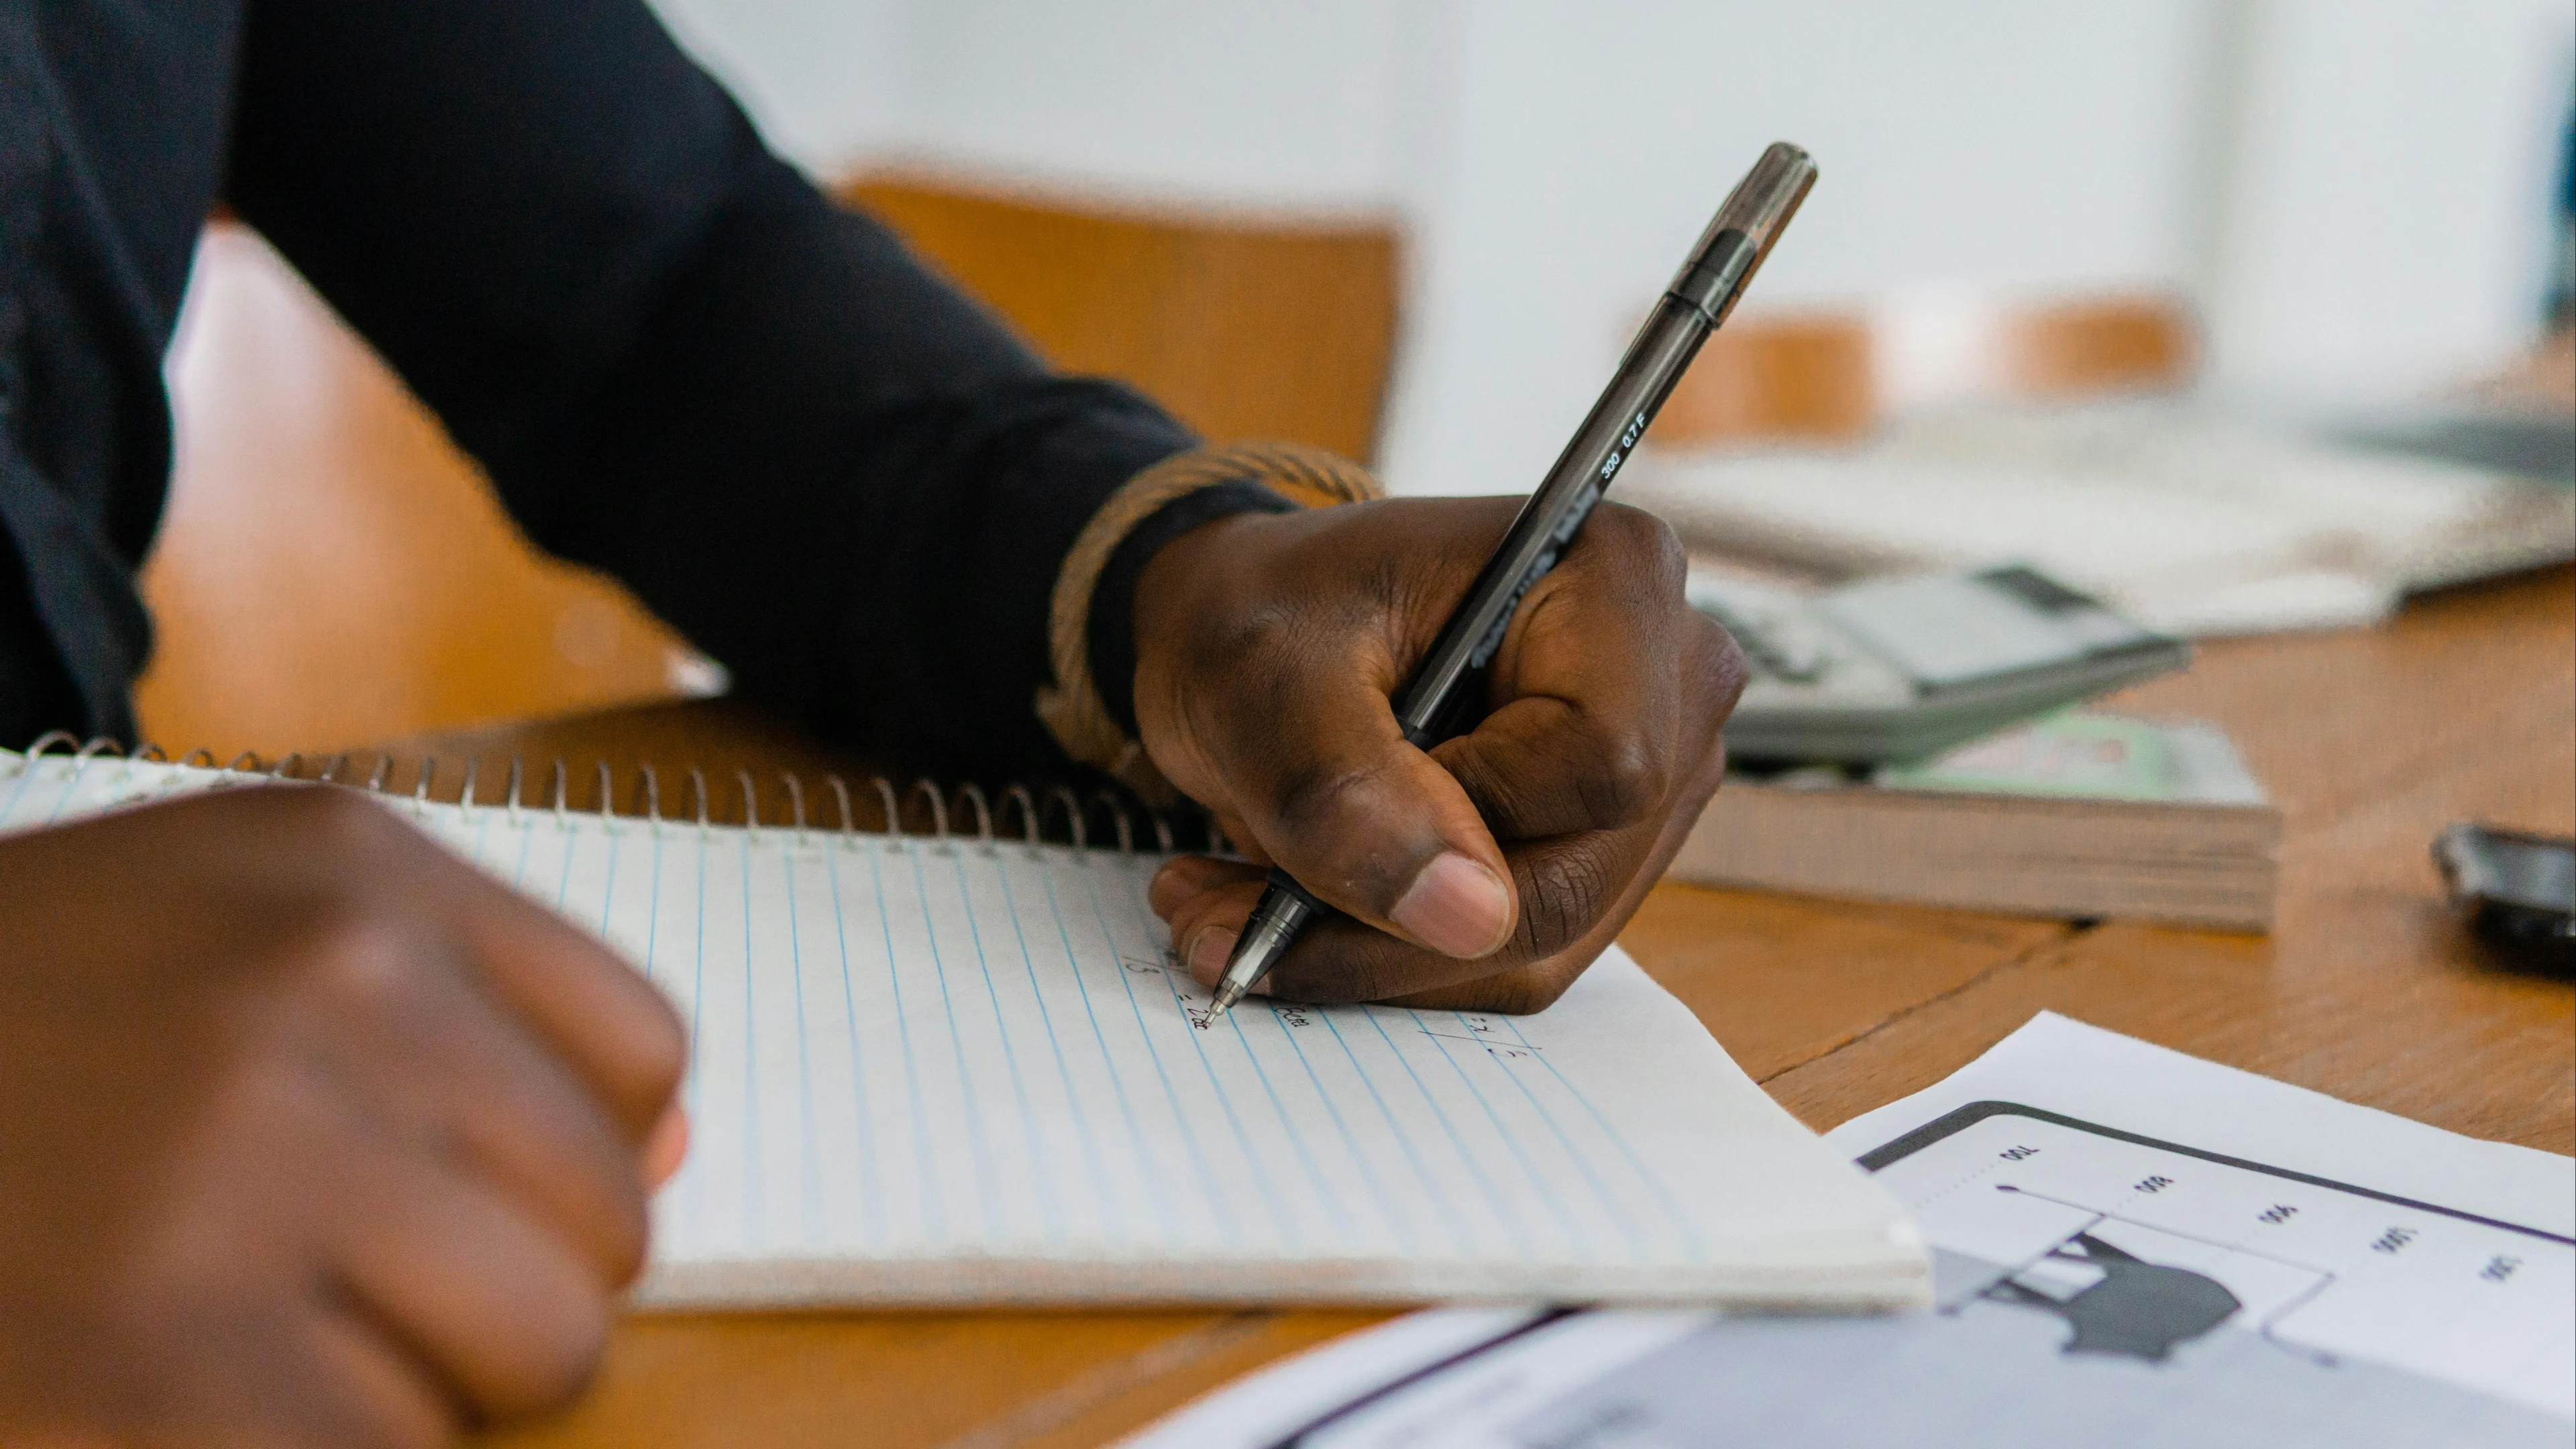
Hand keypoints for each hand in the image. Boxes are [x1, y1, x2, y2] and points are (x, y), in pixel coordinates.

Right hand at [0, 785, 687, 1446]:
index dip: (562, 1157)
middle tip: (318, 1280)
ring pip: (538, 1358)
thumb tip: (680, 1154)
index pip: (641, 1059)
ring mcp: (246, 1165)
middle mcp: (322, 986)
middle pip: (607, 1225)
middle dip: (496, 1288)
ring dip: (418, 1389)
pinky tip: (191, 1403)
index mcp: (353, 868)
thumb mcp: (234, 932)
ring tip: (249, 1333)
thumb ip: (473, 1022)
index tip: (442, 1181)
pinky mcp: (172, 1357)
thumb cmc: (10, 1035)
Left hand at [1131, 496, 1744, 1012]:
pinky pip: (1526, 954)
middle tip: (1224, 912)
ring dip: (1384, 953)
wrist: (1253, 631)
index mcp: (1613, 574)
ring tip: (1239, 908)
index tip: (1332, 798)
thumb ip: (1347, 792)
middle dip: (1396, 925)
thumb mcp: (1258, 680)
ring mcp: (1657, 770)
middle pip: (1578, 872)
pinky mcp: (1610, 846)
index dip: (1464, 814)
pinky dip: (1405, 957)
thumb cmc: (1261, 612)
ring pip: (1549, 936)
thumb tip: (1470, 917)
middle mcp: (1670, 674)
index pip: (1599, 764)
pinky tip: (1302, 912)